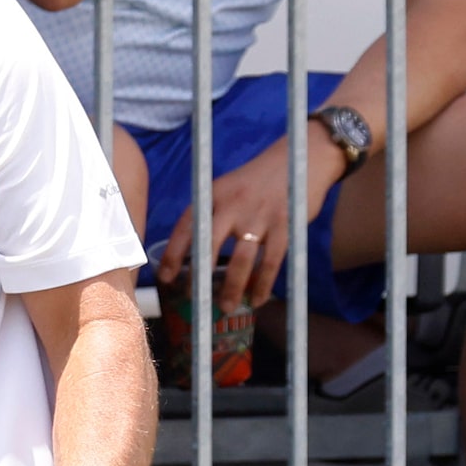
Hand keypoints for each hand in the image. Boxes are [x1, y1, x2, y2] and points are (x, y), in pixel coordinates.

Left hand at [159, 130, 347, 310]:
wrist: (301, 158)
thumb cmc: (260, 180)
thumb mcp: (230, 188)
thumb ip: (214, 213)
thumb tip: (195, 252)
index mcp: (214, 194)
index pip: (187, 226)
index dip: (173, 254)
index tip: (165, 278)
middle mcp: (233, 204)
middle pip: (208, 246)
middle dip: (199, 277)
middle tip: (194, 299)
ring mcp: (259, 215)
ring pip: (241, 261)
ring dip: (233, 288)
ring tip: (226, 307)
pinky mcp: (285, 225)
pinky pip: (271, 262)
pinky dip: (264, 284)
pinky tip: (258, 299)